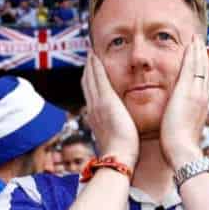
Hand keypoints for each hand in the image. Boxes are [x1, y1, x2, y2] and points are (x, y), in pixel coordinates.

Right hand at [82, 53, 138, 167]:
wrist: (119, 157)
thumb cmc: (122, 153)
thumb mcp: (116, 140)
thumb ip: (116, 132)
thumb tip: (119, 131)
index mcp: (95, 119)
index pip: (90, 96)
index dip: (90, 83)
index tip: (92, 73)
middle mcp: (92, 109)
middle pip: (86, 84)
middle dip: (87, 70)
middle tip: (89, 57)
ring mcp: (97, 104)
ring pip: (90, 78)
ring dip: (90, 64)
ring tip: (91, 53)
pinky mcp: (105, 100)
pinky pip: (98, 77)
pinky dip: (96, 65)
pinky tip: (96, 55)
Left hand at [160, 35, 208, 168]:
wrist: (183, 152)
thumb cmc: (180, 150)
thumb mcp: (184, 134)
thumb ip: (182, 126)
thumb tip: (179, 128)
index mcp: (201, 108)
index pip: (204, 85)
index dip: (206, 71)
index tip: (205, 59)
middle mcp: (202, 98)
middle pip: (205, 73)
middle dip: (204, 57)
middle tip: (204, 43)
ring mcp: (196, 94)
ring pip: (200, 67)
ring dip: (199, 51)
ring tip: (198, 38)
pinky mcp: (187, 91)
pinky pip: (191, 67)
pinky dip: (193, 55)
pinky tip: (192, 44)